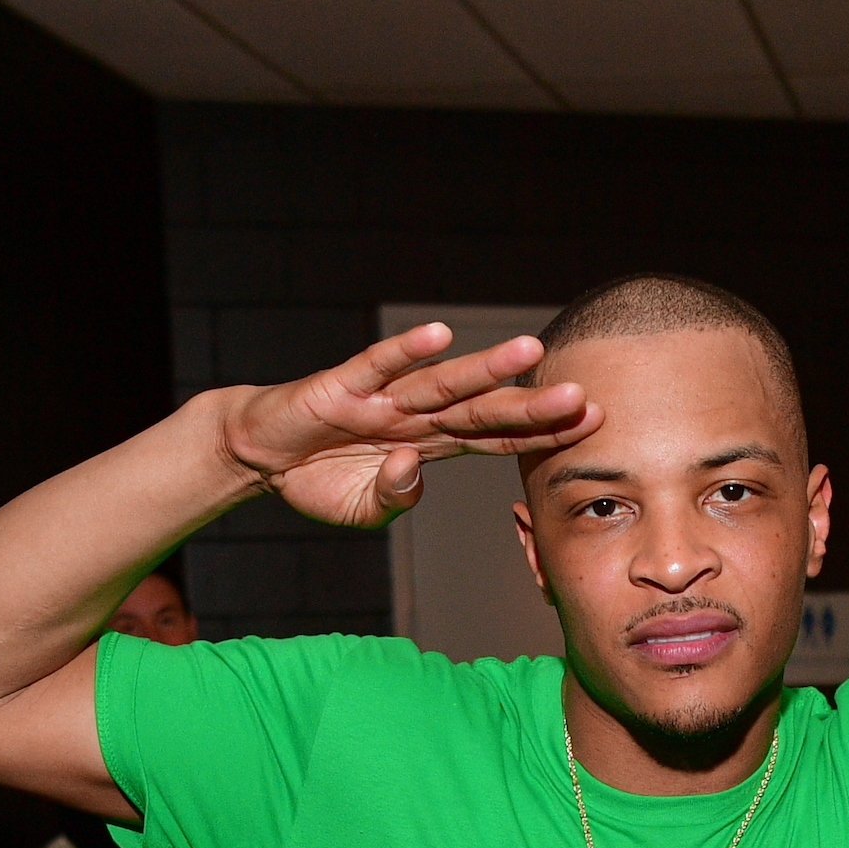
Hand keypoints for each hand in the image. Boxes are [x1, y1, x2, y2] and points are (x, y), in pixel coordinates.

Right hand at [215, 323, 601, 530]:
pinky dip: (407, 351)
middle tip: (583, 396)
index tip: (589, 425)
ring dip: (486, 369)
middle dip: (533, 405)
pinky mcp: (343, 386)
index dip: (540, 433)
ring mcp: (383, 397)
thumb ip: (396, 498)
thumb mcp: (366, 510)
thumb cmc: (318, 478)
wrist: (259, 456)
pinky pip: (379, 366)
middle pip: (484, 410)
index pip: (496, 438)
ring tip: (530, 352)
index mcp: (429, 444)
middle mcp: (416, 415)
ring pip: (444, 383)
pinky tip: (441, 337)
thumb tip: (410, 473)